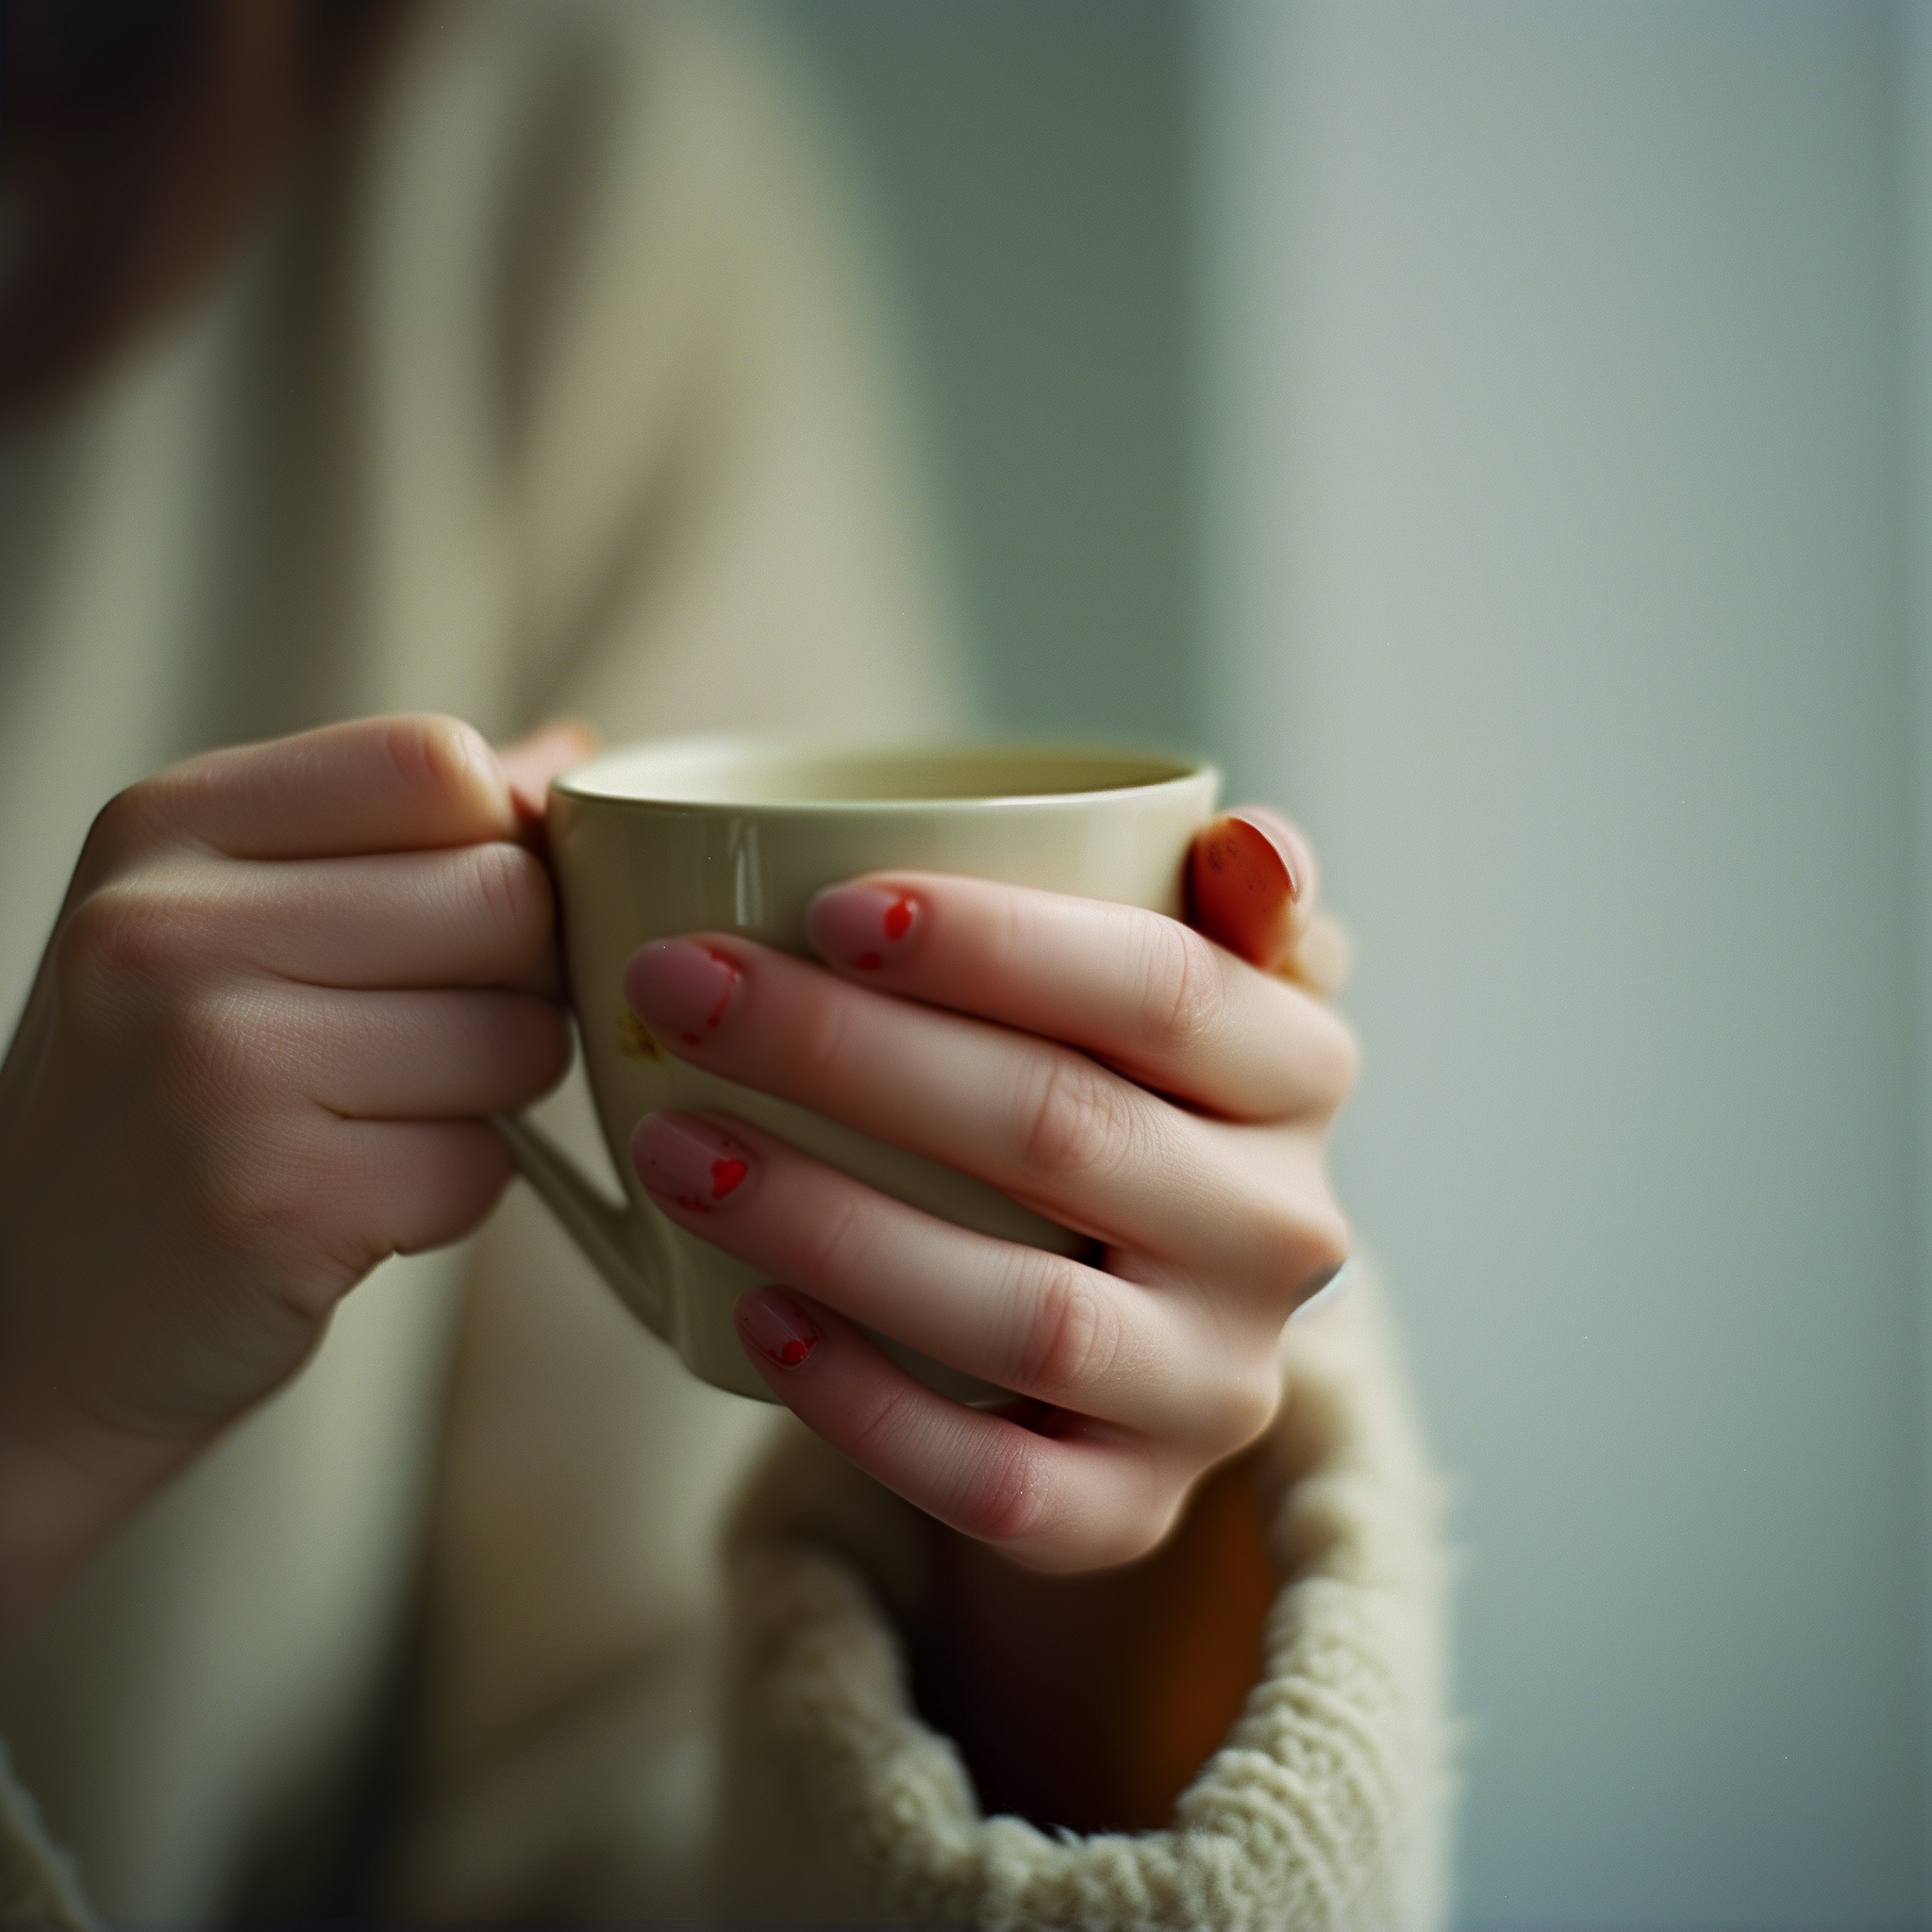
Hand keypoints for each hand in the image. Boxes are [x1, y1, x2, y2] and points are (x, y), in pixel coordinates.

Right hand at [0, 714, 586, 1642]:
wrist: (32, 1319)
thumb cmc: (165, 1098)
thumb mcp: (231, 917)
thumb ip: (400, 830)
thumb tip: (572, 757)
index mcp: (169, 825)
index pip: (438, 765)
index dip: (501, 847)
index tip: (463, 919)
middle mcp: (168, 928)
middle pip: (505, 895)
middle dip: (515, 980)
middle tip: (422, 1037)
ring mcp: (213, 1066)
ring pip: (517, 1036)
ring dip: (489, 1096)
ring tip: (371, 1117)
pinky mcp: (274, 1201)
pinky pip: (482, 1166)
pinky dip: (450, 1193)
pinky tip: (351, 1198)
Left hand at [622, 805, 1352, 1573]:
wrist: (1136, 1307)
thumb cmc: (1115, 1091)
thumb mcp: (1180, 982)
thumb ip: (1221, 898)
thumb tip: (1253, 842)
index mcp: (1302, 1074)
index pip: (1161, 990)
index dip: (991, 943)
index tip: (820, 905)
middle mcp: (1283, 1237)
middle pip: (1060, 1134)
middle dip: (844, 1053)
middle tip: (678, 989)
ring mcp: (1213, 1388)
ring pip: (1024, 1315)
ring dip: (825, 1223)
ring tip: (671, 1144)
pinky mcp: (1129, 1511)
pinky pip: (996, 1485)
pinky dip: (863, 1407)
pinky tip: (747, 1315)